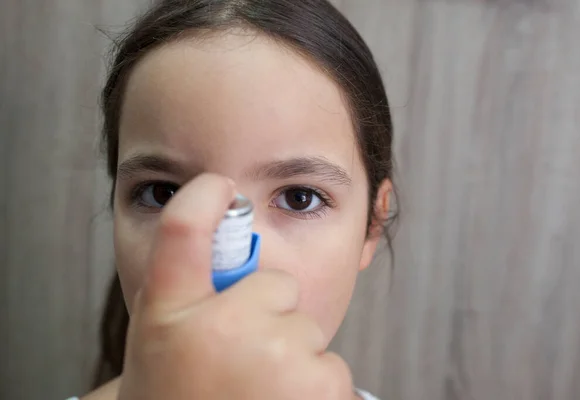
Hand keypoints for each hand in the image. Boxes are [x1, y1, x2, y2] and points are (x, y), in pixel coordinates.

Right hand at [117, 174, 354, 399]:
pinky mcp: (322, 385)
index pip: (182, 230)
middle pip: (274, 285)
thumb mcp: (162, 344)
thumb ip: (187, 289)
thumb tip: (222, 224)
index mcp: (171, 316)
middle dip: (266, 318)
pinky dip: (314, 390)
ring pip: (306, 329)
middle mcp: (222, 328)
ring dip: (290, 359)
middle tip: (238, 364)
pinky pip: (330, 366)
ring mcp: (277, 356)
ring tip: (256, 397)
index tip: (218, 186)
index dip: (203, 198)